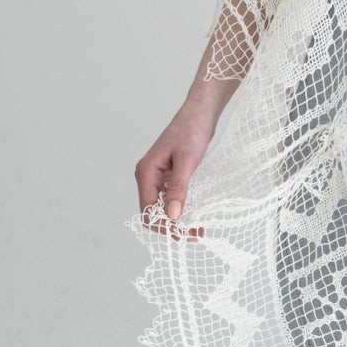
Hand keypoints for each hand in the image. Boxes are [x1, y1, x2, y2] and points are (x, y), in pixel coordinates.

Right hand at [133, 103, 217, 241]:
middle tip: (195, 234)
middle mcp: (147, 176)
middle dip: (171, 227)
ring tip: (196, 229)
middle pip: (152, 212)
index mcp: (146, 173)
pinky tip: (194, 213)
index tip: (185, 234)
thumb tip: (172, 216)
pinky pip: (168, 198)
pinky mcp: (167, 175)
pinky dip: (179, 209)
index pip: (147, 211)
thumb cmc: (192, 130)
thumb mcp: (188, 161)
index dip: (164, 226)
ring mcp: (156, 176)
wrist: (200, 112)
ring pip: (161, 207)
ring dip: (176, 220)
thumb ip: (179, 188)